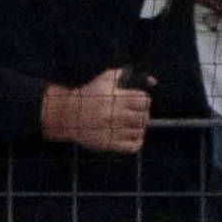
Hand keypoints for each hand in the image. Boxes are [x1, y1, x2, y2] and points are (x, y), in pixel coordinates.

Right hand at [40, 70, 154, 154]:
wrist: (68, 115)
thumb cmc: (89, 95)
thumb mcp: (105, 79)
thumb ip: (126, 74)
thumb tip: (152, 81)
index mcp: (116, 99)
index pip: (145, 101)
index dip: (143, 101)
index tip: (137, 103)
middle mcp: (115, 115)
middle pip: (144, 117)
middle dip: (142, 115)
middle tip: (135, 114)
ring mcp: (112, 131)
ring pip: (140, 131)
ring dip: (138, 128)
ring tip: (131, 125)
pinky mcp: (109, 144)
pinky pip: (133, 146)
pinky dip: (137, 141)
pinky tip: (131, 136)